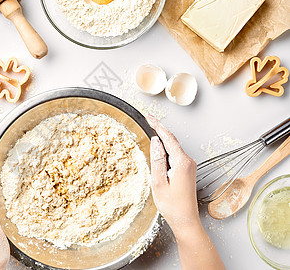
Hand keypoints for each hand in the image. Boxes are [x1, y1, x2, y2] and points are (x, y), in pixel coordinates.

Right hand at [147, 116, 224, 269]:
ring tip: (151, 132)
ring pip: (174, 148)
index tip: (149, 116)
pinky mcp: (188, 171)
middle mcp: (188, 162)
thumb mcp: (158, 182)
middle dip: (159, 129)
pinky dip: (166, 150)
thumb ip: (157, 159)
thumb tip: (155, 141)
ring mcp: (190, 167)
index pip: (168, 137)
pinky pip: (176, 156)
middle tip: (148, 120)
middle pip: (172, 141)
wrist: (186, 221)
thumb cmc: (172, 205)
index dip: (157, 125)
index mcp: (181, 163)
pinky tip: (158, 151)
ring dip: (162, 141)